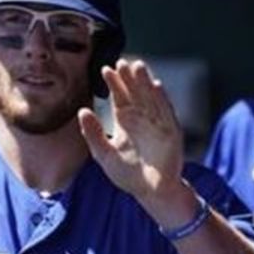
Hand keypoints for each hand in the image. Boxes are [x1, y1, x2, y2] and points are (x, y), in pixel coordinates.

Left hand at [79, 60, 195, 226]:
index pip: (119, 98)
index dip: (114, 84)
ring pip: (151, 98)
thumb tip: (81, 111)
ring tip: (138, 66)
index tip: (105, 69)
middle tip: (122, 61)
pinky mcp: (171, 132)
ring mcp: (157, 124)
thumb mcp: (104, 155)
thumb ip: (93, 134)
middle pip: (135, 93)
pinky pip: (166, 111)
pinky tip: (155, 85)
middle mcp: (142, 119)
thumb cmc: (127, 175)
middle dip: (129, 78)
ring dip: (145, 82)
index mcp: (126, 123)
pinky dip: (161, 99)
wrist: (151, 193)